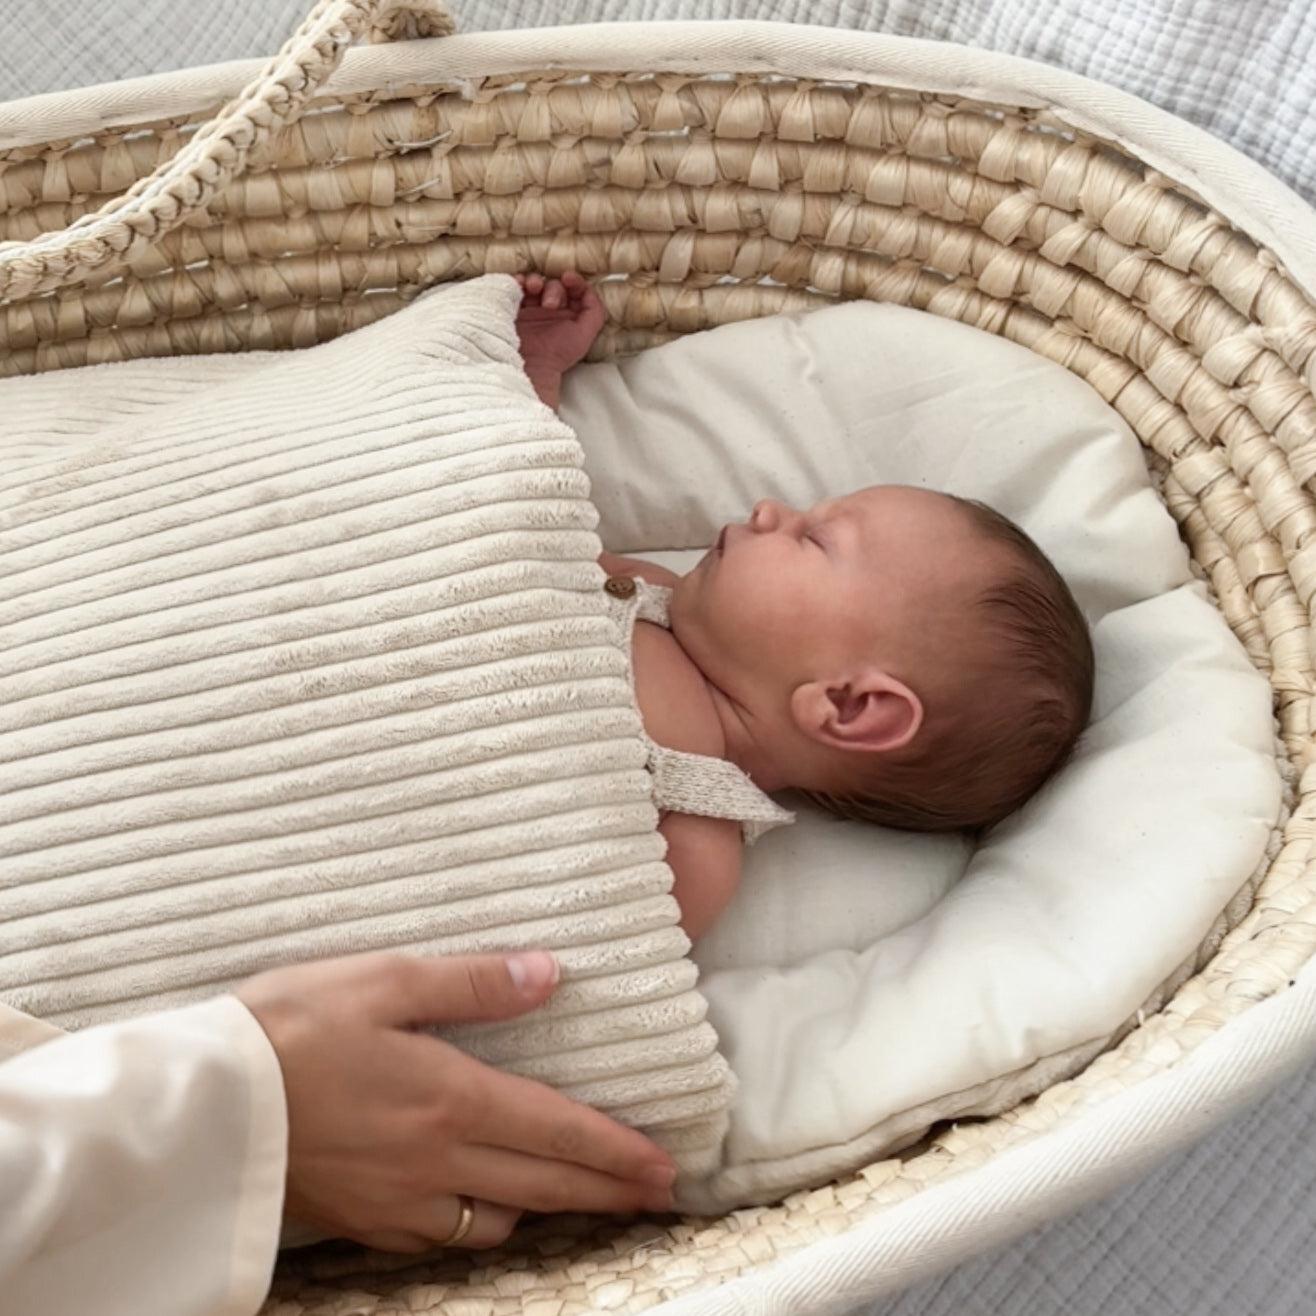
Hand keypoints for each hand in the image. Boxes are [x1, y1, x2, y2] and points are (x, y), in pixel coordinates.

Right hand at [235, 949, 677, 1253]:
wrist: (198, 1105)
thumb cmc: (289, 1027)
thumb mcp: (384, 981)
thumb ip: (472, 982)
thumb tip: (549, 972)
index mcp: (451, 1099)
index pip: (559, 1131)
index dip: (617, 1152)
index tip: (665, 1168)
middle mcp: (436, 1162)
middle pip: (544, 1185)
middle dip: (606, 1190)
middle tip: (654, 1194)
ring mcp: (397, 1201)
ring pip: (496, 1219)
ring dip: (545, 1207)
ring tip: (572, 1193)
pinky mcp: (358, 1223)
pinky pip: (440, 1239)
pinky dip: (477, 1225)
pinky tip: (480, 1210)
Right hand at [514, 270, 605, 406]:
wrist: (529, 365)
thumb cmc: (556, 355)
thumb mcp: (584, 335)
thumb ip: (595, 313)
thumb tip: (591, 291)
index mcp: (568, 315)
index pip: (573, 289)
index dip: (574, 280)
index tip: (568, 278)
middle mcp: (550, 310)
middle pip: (555, 285)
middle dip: (554, 289)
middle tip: (548, 304)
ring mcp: (530, 308)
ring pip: (535, 282)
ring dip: (535, 281)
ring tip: (532, 289)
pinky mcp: (512, 308)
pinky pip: (515, 286)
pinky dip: (518, 281)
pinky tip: (519, 284)